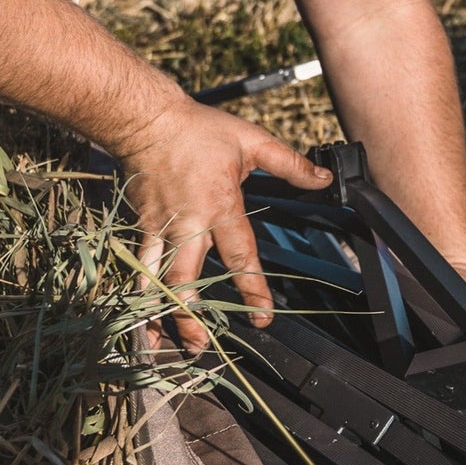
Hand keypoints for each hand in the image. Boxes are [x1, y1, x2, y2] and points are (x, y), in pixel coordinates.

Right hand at [119, 98, 331, 348]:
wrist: (147, 121)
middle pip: (190, 278)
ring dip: (165, 312)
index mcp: (220, 206)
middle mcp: (189, 223)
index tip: (263, 316)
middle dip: (195, 314)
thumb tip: (324, 179)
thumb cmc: (201, 130)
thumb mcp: (252, 140)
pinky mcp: (142, 225)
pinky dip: (141, 292)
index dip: (252, 287)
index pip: (241, 254)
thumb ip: (290, 163)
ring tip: (169, 343)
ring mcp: (161, 227)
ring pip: (160, 279)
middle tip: (204, 344)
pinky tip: (143, 316)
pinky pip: (141, 265)